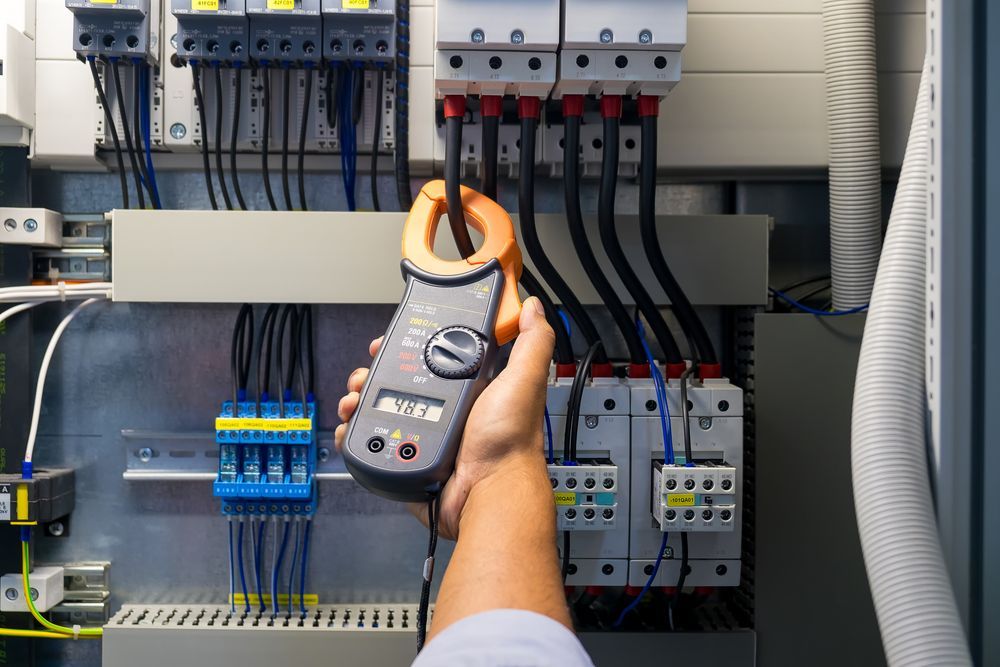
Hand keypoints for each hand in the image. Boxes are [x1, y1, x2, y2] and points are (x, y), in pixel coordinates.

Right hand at [335, 296, 554, 538]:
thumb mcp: (524, 381)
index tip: (387, 341)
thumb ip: (531, 342)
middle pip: (399, 382)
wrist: (488, 491)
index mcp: (469, 390)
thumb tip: (533, 307)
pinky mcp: (407, 460)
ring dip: (360, 401)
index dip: (407, 346)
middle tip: (365, 372)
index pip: (430, 357)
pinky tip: (350, 427)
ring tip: (353, 399)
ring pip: (380, 411)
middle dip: (374, 373)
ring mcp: (424, 436)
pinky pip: (374, 445)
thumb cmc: (509, 443)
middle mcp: (446, 411)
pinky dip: (357, 435)